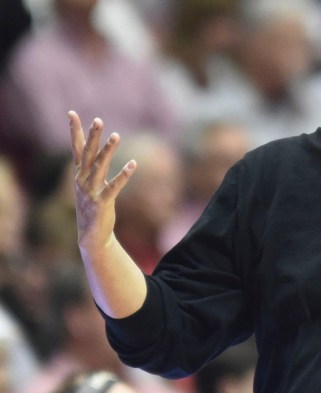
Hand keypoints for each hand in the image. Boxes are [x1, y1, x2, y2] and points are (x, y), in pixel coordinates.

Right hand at [69, 111, 134, 251]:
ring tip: (116, 135)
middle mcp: (82, 181)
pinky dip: (124, 175)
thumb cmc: (93, 207)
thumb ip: (96, 167)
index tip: (71, 113)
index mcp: (79, 175)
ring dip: (108, 151)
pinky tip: (133, 164)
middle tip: (98, 120)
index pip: (77, 148)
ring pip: (100, 167)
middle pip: (88, 154)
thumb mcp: (92, 184)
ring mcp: (90, 192)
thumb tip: (102, 151)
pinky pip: (114, 187)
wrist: (91, 235)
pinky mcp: (102, 203)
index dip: (75, 131)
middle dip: (93, 136)